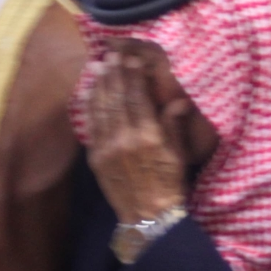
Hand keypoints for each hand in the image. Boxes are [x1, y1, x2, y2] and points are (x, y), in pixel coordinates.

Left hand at [85, 45, 187, 224]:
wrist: (148, 214)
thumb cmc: (170, 181)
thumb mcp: (179, 152)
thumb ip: (173, 124)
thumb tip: (176, 101)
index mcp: (148, 135)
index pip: (137, 98)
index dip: (133, 77)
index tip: (132, 60)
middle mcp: (125, 138)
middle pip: (116, 99)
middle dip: (114, 75)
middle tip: (111, 55)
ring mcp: (106, 148)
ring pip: (100, 109)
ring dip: (100, 86)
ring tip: (99, 67)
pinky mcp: (95, 157)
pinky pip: (91, 126)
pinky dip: (91, 107)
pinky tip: (91, 94)